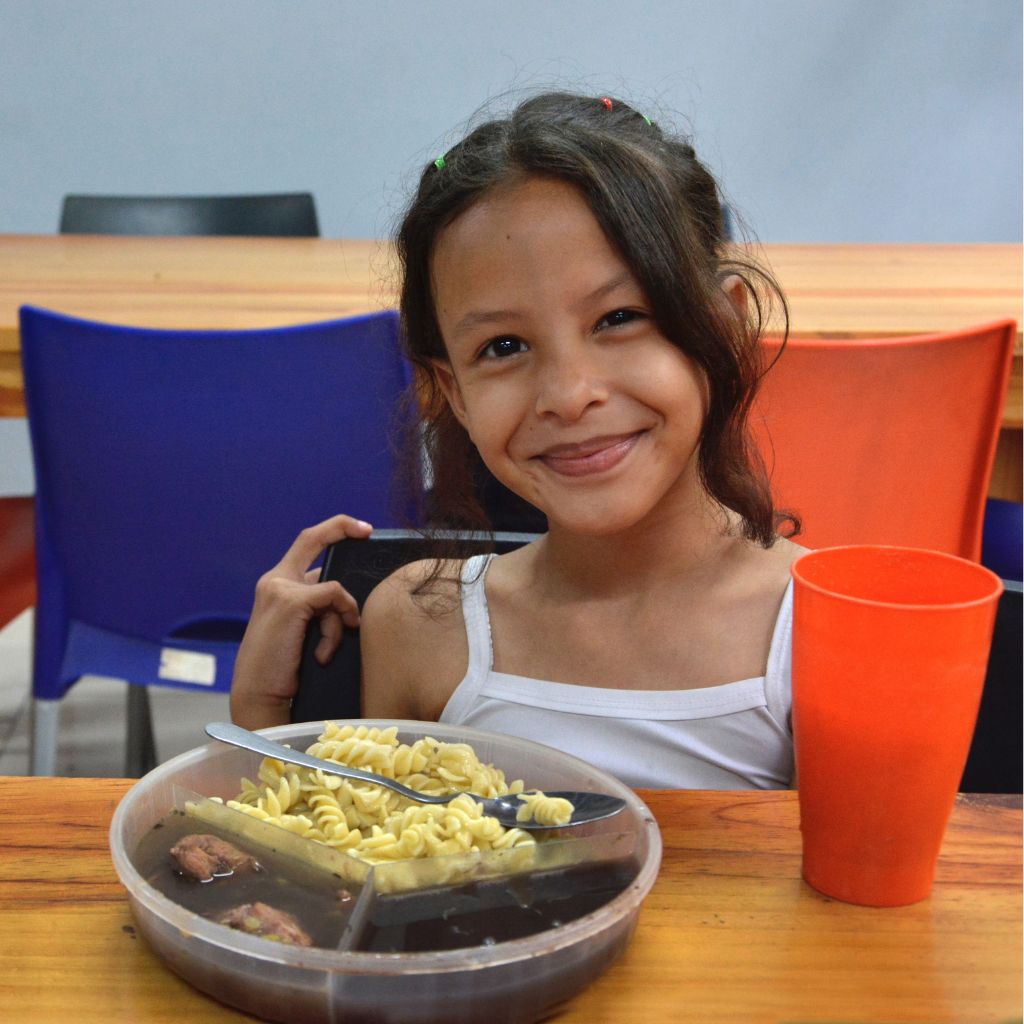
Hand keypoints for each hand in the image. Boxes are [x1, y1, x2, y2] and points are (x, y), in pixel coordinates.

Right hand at [229, 515, 372, 729]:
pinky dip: (340, 621)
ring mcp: (280, 588)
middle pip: (313, 539)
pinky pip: (335, 597)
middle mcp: (275, 581)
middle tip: (368, 530)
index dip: (332, 531)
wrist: (260, 697)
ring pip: (334, 587)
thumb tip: (349, 599)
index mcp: (275, 586)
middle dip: (342, 527)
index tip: (360, 529)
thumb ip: (319, 609)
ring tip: (326, 650)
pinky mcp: (291, 601)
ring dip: (340, 619)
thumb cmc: (284, 672)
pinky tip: (324, 652)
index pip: (305, 545)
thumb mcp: (303, 632)